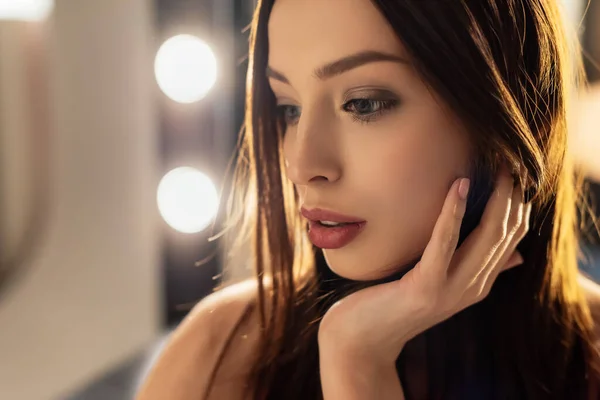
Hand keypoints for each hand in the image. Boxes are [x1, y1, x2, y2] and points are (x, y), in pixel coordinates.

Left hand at [317, 162, 530, 363]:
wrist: (361, 338)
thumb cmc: (393, 302)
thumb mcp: (438, 282)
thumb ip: (474, 268)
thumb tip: (517, 255)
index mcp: (478, 283)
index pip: (513, 238)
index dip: (519, 203)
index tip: (516, 170)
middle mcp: (472, 288)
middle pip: (505, 234)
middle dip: (513, 195)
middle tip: (511, 159)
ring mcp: (451, 290)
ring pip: (487, 238)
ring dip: (495, 199)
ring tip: (499, 168)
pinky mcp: (426, 287)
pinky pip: (444, 243)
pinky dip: (453, 212)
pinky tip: (457, 186)